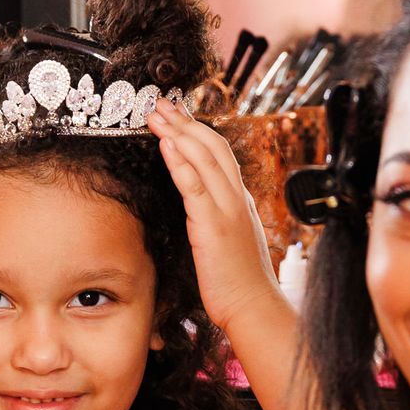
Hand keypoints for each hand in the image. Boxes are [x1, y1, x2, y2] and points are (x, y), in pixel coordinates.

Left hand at [147, 100, 281, 331]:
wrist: (253, 307)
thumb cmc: (240, 283)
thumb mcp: (232, 243)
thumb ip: (219, 220)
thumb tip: (202, 211)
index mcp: (241, 202)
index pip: (221, 155)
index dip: (198, 131)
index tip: (178, 116)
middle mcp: (237, 199)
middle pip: (213, 147)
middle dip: (185, 122)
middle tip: (161, 103)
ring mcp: (227, 210)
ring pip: (205, 159)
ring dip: (177, 132)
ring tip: (156, 115)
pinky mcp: (213, 226)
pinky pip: (195, 187)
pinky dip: (181, 162)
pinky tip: (167, 145)